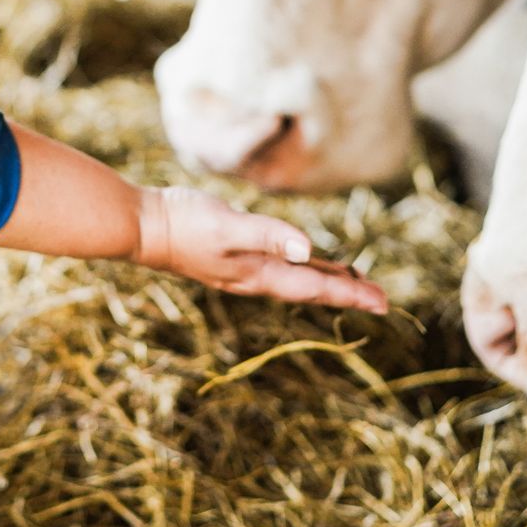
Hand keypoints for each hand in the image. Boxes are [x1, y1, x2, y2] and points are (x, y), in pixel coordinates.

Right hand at [133, 186, 387, 312]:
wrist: (142, 226)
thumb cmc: (184, 224)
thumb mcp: (228, 226)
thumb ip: (268, 236)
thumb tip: (308, 249)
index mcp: (259, 274)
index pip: (315, 287)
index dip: (352, 294)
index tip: (384, 302)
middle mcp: (255, 276)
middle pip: (310, 288)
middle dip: (346, 291)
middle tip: (380, 297)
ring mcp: (243, 267)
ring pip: (295, 277)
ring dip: (325, 279)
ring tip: (352, 278)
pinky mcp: (232, 253)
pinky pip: (278, 264)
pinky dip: (300, 263)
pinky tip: (303, 256)